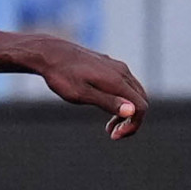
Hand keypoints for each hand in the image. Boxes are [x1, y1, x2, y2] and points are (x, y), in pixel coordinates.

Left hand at [30, 39, 150, 140]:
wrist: (49, 53)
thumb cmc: (62, 76)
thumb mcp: (82, 94)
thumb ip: (108, 102)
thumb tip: (132, 111)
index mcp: (117, 81)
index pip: (140, 107)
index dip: (133, 125)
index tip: (115, 136)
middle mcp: (121, 72)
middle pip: (140, 100)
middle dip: (131, 120)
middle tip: (114, 134)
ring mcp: (115, 66)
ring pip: (133, 91)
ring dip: (126, 111)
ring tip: (109, 126)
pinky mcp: (108, 65)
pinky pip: (124, 84)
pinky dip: (121, 99)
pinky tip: (104, 105)